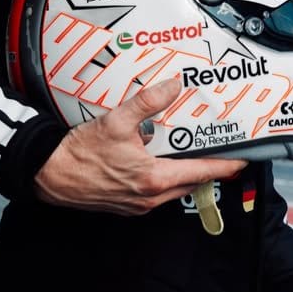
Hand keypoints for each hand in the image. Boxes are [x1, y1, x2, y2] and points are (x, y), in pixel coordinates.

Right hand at [33, 77, 245, 214]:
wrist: (49, 175)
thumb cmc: (79, 153)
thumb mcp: (116, 121)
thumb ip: (148, 102)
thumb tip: (172, 86)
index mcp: (154, 179)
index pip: (202, 172)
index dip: (226, 165)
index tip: (243, 159)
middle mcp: (150, 197)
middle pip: (192, 182)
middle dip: (208, 167)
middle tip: (219, 149)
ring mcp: (139, 204)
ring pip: (175, 189)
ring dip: (186, 172)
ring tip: (192, 151)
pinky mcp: (127, 205)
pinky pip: (157, 193)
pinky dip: (166, 178)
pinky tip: (159, 160)